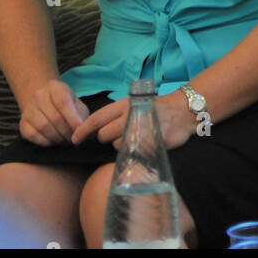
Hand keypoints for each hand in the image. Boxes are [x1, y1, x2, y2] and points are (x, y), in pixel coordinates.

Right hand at [19, 80, 88, 146]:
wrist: (43, 102)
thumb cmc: (65, 105)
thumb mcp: (77, 104)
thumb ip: (82, 116)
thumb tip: (89, 133)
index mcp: (55, 87)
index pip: (64, 103)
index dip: (73, 119)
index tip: (80, 131)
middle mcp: (39, 95)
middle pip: (55, 117)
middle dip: (67, 132)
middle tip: (74, 139)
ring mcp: (28, 109)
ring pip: (43, 127)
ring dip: (57, 138)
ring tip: (65, 141)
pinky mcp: (22, 123)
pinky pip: (33, 135)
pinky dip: (45, 142)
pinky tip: (53, 141)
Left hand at [72, 92, 196, 151]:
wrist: (183, 111)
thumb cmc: (155, 109)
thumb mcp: (135, 105)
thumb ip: (116, 116)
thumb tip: (95, 130)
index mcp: (124, 105)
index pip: (96, 118)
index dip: (83, 130)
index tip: (74, 139)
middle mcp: (130, 115)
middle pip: (104, 135)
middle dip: (105, 138)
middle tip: (116, 135)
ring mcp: (140, 129)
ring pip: (116, 145)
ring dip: (120, 145)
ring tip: (134, 137)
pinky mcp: (150, 141)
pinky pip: (132, 152)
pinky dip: (133, 151)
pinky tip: (141, 144)